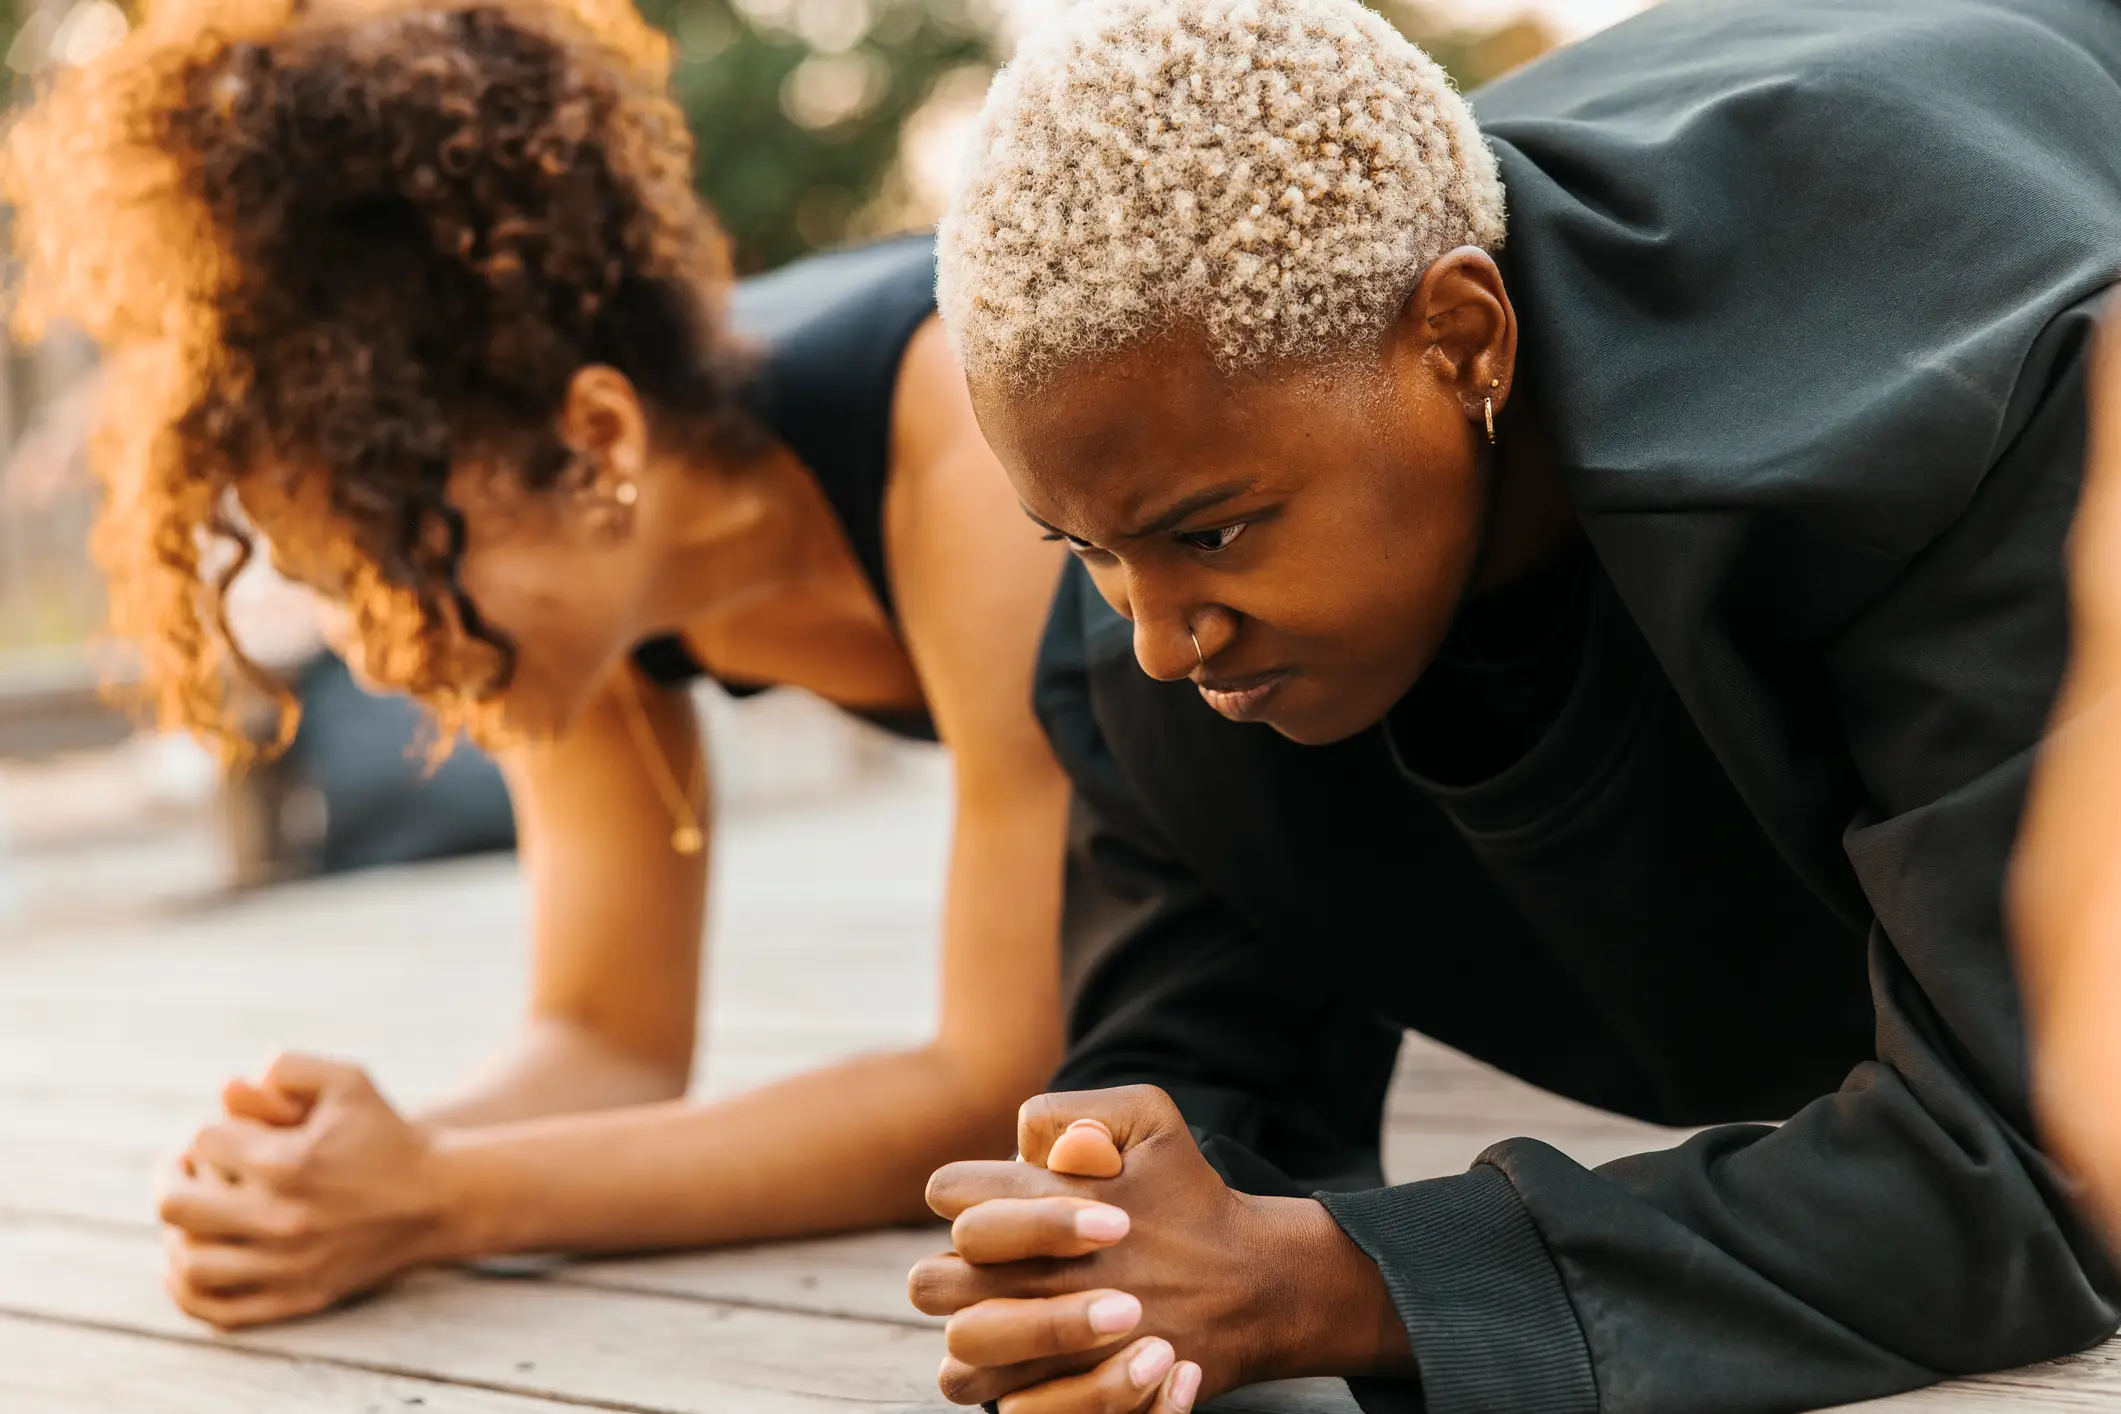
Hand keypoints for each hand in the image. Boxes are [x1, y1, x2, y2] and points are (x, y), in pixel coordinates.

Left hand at [156, 1053, 452, 1328]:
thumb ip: (288, 1066)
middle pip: (176, 1203)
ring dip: (176, 1232)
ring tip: (191, 1213)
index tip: (235, 1130)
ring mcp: (286, 1266)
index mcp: (289, 1163)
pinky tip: (186, 1263)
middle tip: (184, 1168)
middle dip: (172, 1175)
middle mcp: (281, 1219)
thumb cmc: (387, 1135)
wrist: (438, 1199)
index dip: (213, 1128)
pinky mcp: (296, 1297)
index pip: (204, 1141)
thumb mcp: (349, 1080)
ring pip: (188, 1261)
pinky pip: (217, 1309)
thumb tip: (229, 1088)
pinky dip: (187, 1291)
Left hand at [908, 1085, 1404, 1412]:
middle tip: (994, 1270)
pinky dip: (1010, 1387)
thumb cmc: (1192, 1197)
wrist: (1256, 1285)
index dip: (965, 1195)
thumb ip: (1076, 1111)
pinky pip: (1006, 1405)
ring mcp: (1057, 1343)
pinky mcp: (1079, 1395)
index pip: (948, 1193)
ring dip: (974, 1334)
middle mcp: (1043, 1274)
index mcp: (1049, 1201)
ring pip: (960, 1351)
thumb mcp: (1151, 1119)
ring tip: (1007, 1319)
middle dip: (952, 1271)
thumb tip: (1019, 1142)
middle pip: (932, 1281)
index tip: (1003, 1203)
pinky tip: (1034, 1365)